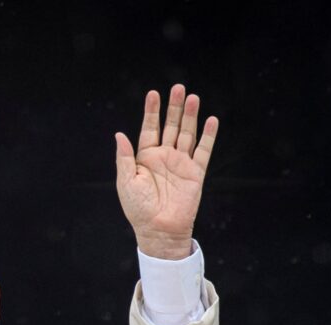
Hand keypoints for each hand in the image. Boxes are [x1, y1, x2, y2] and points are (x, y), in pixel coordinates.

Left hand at [115, 83, 219, 259]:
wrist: (158, 229)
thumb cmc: (138, 209)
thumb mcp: (126, 182)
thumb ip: (124, 157)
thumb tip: (119, 134)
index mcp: (146, 158)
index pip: (149, 128)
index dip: (151, 111)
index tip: (153, 93)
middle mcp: (164, 157)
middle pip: (170, 126)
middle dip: (174, 107)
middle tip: (178, 88)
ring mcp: (181, 163)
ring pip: (187, 133)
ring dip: (190, 116)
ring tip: (193, 97)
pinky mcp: (196, 172)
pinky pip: (203, 150)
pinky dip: (208, 136)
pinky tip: (211, 120)